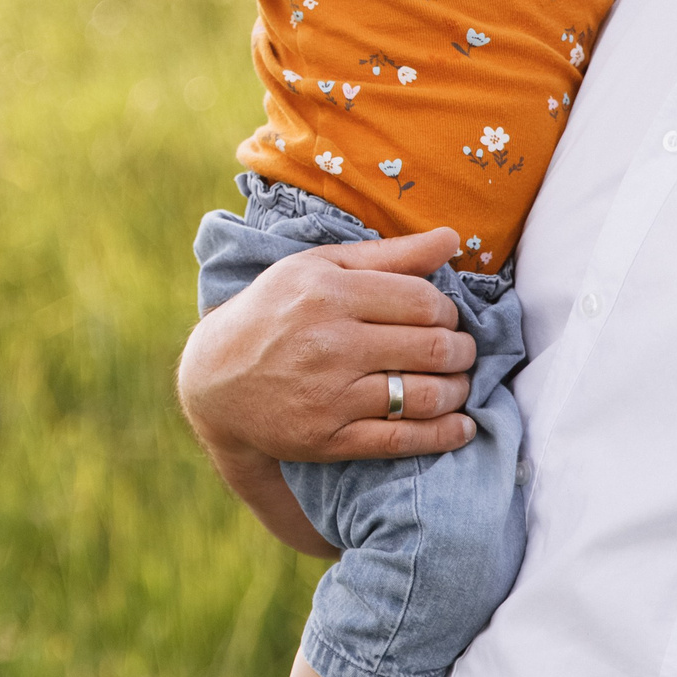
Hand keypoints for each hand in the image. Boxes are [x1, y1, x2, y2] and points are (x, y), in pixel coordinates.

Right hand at [176, 228, 475, 467]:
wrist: (215, 379)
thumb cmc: (274, 312)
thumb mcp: (317, 268)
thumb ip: (387, 255)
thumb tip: (451, 238)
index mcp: (327, 292)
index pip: (423, 301)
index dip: (449, 312)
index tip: (445, 318)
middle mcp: (328, 342)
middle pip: (432, 348)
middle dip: (461, 351)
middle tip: (459, 351)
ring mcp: (328, 394)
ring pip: (425, 395)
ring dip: (457, 391)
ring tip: (455, 383)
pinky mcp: (327, 438)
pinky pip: (403, 438)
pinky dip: (445, 434)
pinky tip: (461, 426)